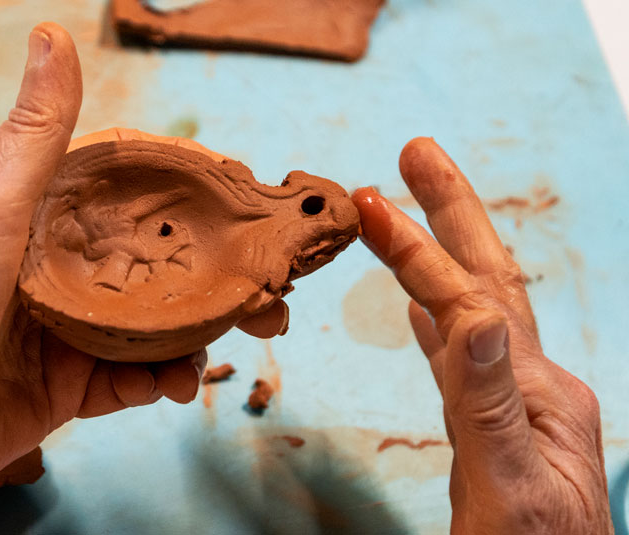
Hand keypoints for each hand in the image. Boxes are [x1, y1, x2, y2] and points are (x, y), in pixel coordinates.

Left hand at [0, 23, 283, 532]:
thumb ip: (35, 133)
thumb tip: (54, 35)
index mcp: (47, 225)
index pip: (130, 201)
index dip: (184, 199)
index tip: (237, 201)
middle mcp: (65, 276)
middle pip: (156, 268)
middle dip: (210, 277)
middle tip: (262, 286)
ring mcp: (72, 333)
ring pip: (156, 327)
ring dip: (201, 332)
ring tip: (237, 336)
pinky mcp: (73, 388)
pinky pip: (136, 380)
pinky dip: (166, 380)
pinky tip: (180, 382)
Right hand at [352, 138, 611, 533]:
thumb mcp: (514, 490)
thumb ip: (490, 404)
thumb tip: (478, 315)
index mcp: (535, 396)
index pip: (469, 302)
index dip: (418, 249)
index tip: (373, 202)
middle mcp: (529, 387)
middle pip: (487, 279)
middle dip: (451, 212)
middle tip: (417, 154)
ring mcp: (513, 406)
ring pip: (469, 308)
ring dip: (437, 255)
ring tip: (406, 216)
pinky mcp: (491, 430)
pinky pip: (459, 356)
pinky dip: (435, 321)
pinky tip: (422, 310)